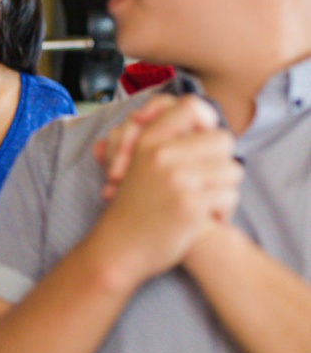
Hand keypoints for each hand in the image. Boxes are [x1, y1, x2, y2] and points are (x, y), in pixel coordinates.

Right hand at [92, 95, 242, 281]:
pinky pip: (230, 196)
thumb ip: (154, 137)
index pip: (193, 106)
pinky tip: (204, 218)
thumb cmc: (131, 206)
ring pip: (232, 169)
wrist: (119, 247)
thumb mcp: (132, 161)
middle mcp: (162, 154)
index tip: (200, 139)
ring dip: (224, 188)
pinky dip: (223, 210)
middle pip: (223, 139)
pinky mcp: (191, 204)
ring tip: (204, 201)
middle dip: (221, 161)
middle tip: (206, 179)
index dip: (206, 120)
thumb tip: (180, 112)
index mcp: (149, 140)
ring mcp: (178, 178)